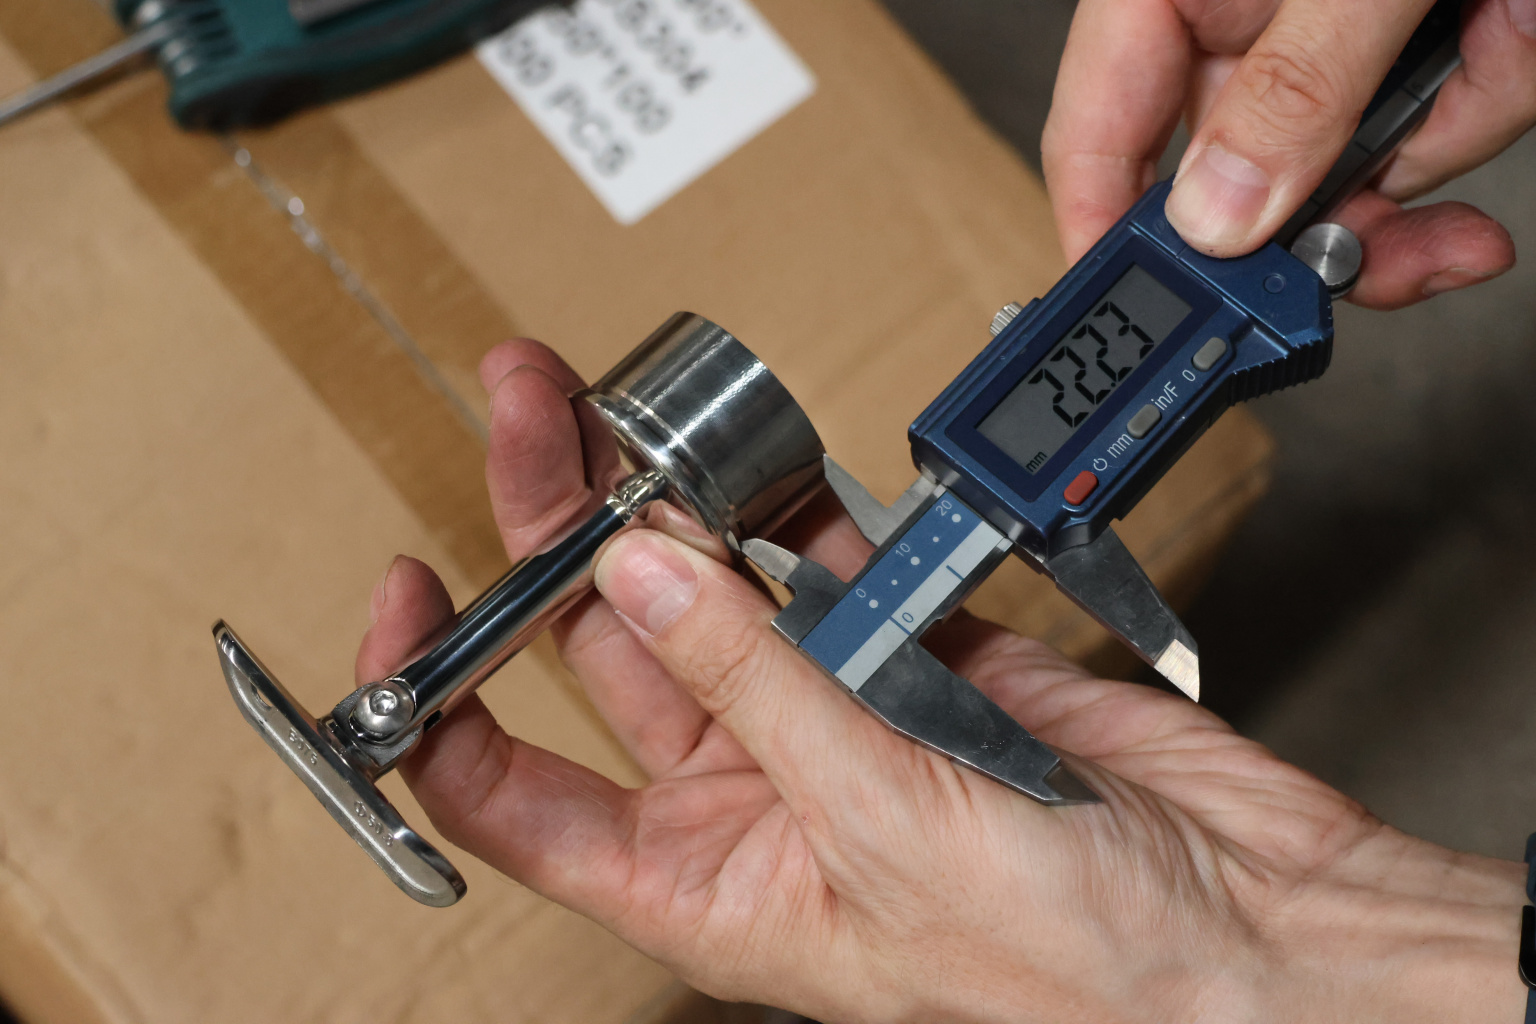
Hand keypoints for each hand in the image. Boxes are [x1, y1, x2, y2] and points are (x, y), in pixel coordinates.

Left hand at [358, 340, 1525, 1021]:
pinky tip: (762, 463)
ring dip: (672, 504)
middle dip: (559, 531)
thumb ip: (753, 689)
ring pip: (715, 592)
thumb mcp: (877, 829)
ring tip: (629, 412)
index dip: (431, 693)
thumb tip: (644, 571)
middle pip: (605, 649)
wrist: (1257, 935)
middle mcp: (749, 797)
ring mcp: (833, 716)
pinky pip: (831, 569)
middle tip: (537, 416)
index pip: (508, 791)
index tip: (408, 587)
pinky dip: (800, 516)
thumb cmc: (1075, 974)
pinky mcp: (921, 657)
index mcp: (701, 881)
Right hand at [1042, 0, 1532, 308]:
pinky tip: (1506, 57)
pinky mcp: (1405, 61)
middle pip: (1228, 187)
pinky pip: (1419, 148)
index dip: (1104, 234)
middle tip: (1348, 270)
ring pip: (1337, 182)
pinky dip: (1472, 125)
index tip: (1138, 317)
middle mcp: (1240, 26)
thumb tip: (1219, 215)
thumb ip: (1293, 86)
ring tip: (1491, 59)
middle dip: (1307, 227)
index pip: (1097, 133)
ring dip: (1425, 162)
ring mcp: (1325, 51)